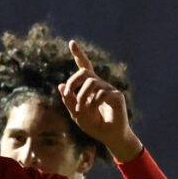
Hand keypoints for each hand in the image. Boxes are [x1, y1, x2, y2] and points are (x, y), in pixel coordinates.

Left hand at [58, 41, 142, 162]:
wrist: (110, 136)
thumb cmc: (94, 125)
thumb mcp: (76, 114)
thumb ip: (68, 101)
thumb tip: (60, 85)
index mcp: (89, 86)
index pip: (84, 67)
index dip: (79, 54)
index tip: (72, 42)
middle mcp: (99, 84)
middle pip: (85, 72)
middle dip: (73, 81)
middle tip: (68, 94)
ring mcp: (109, 89)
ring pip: (91, 83)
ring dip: (81, 96)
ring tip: (80, 109)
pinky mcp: (116, 96)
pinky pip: (101, 93)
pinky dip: (93, 102)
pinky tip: (92, 110)